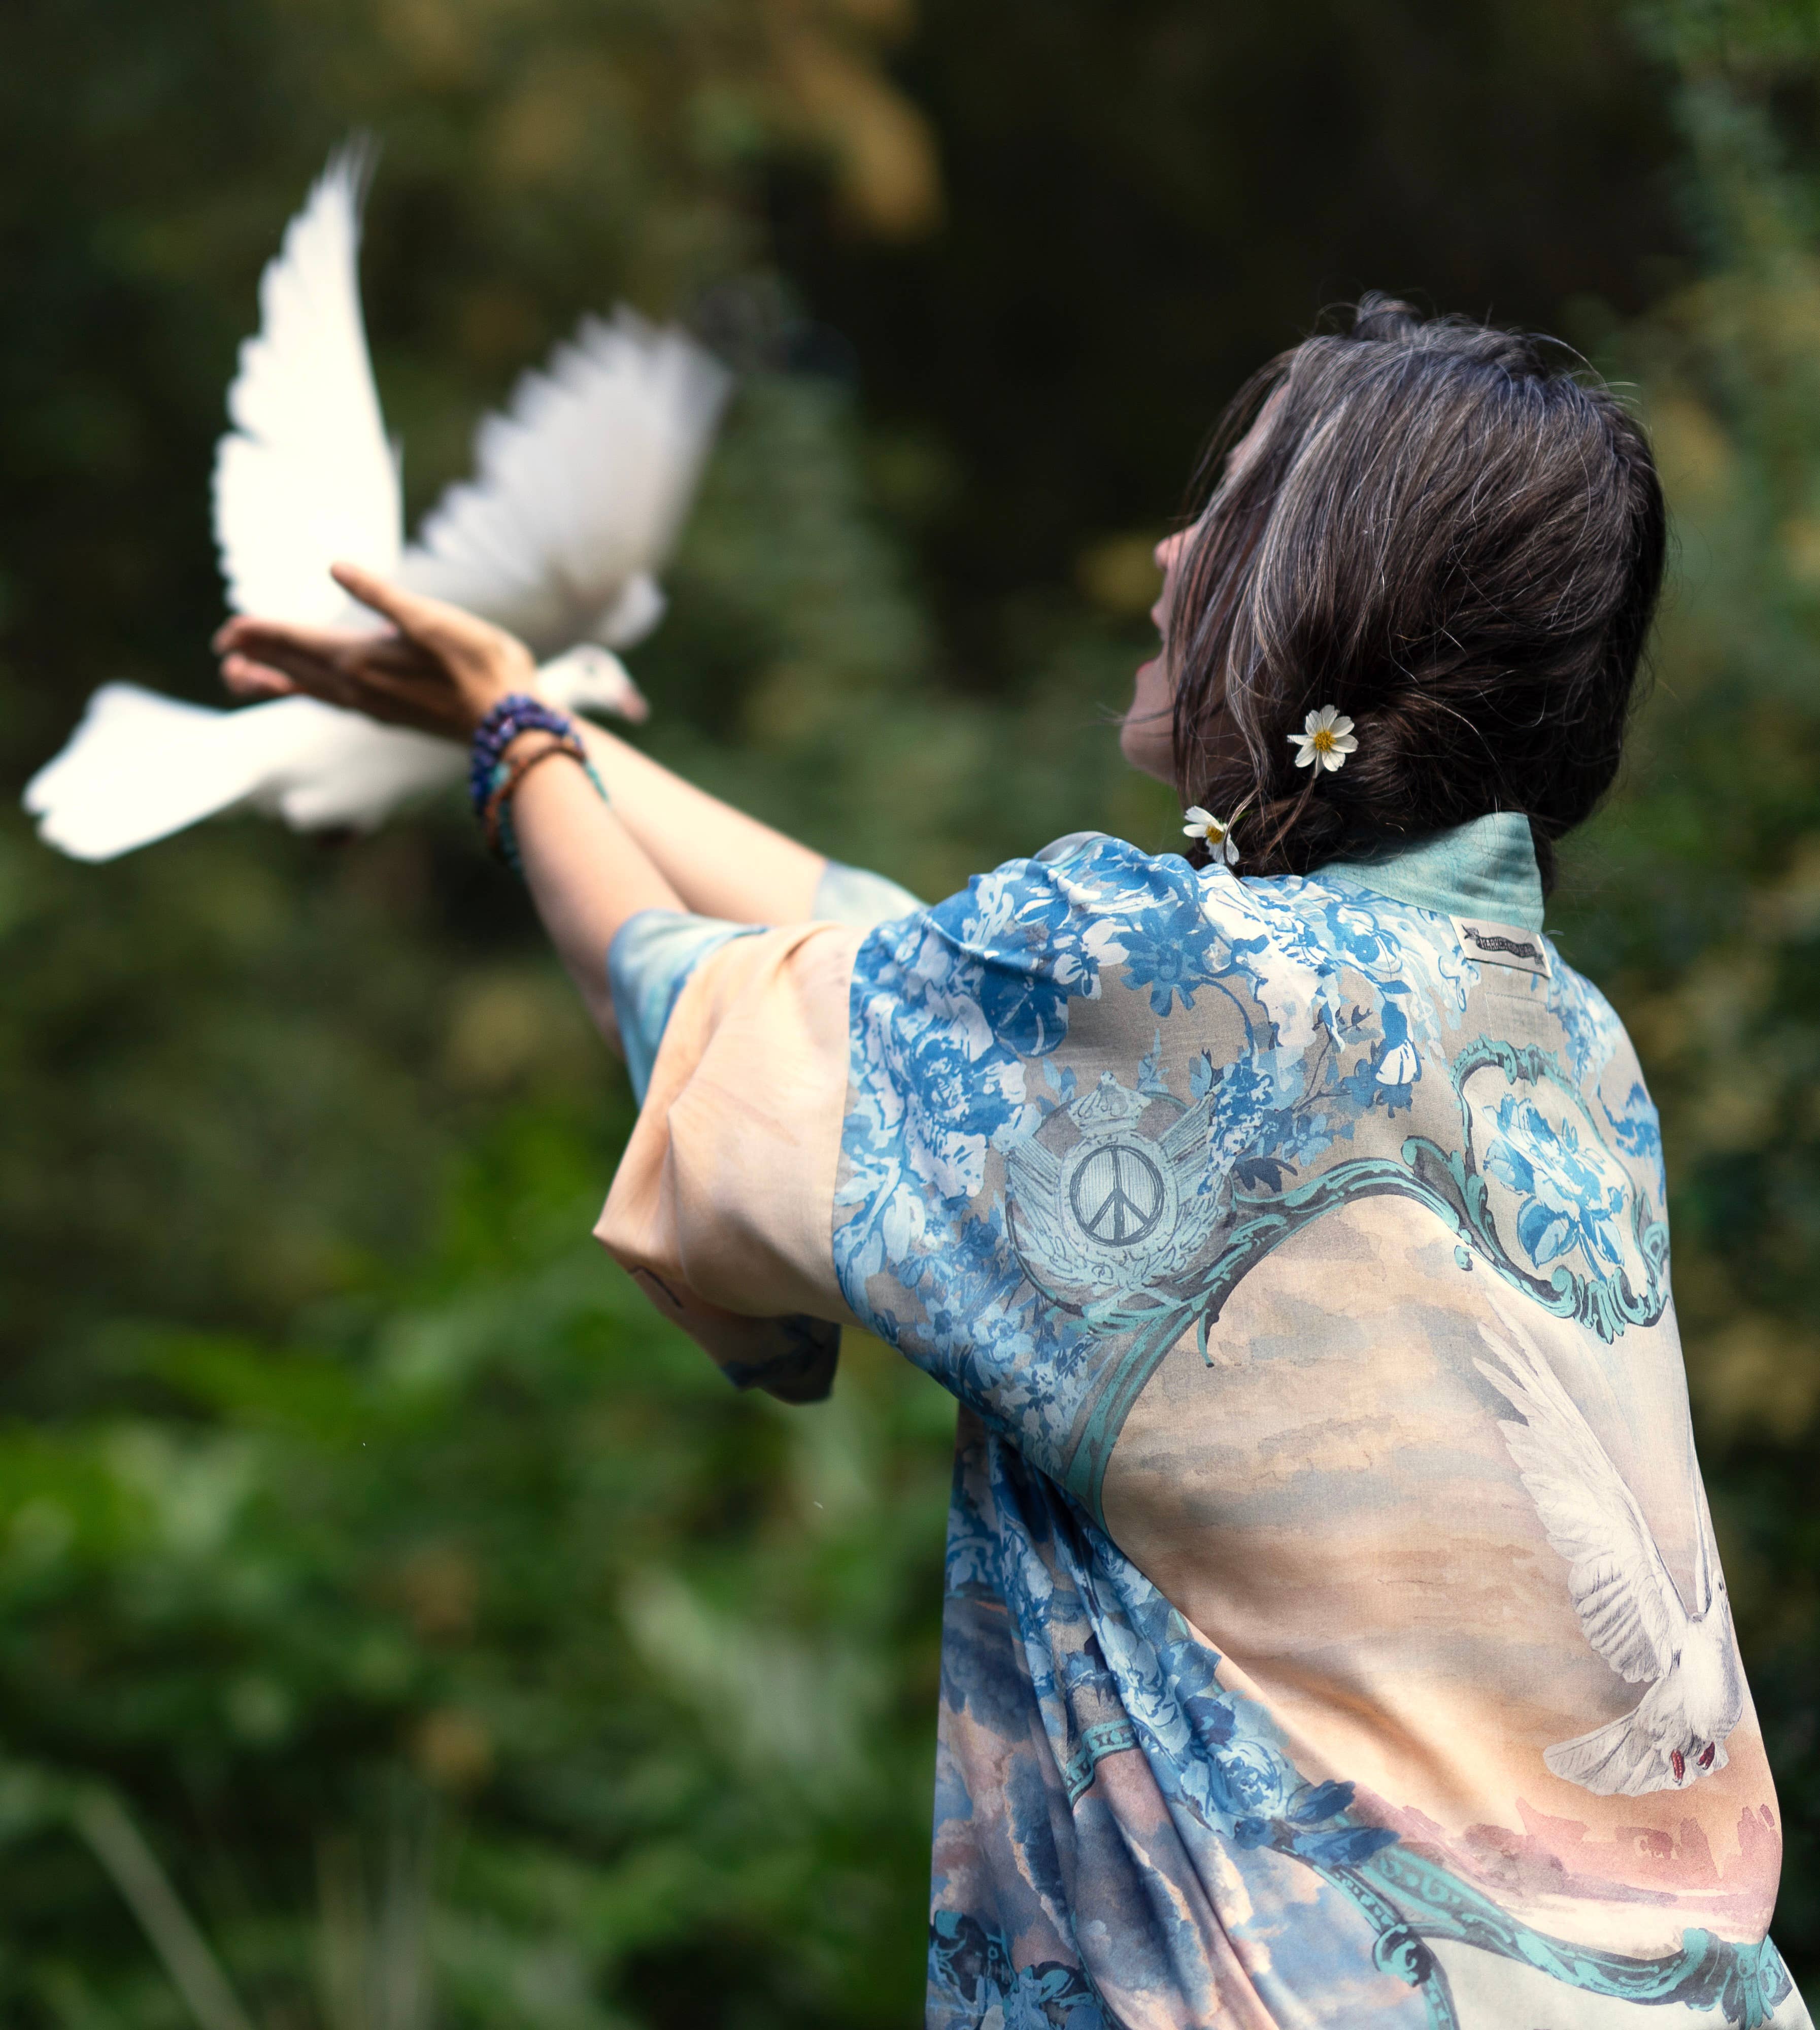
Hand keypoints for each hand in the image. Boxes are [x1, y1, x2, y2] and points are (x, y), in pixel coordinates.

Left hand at [214, 563, 537, 739]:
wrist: (511, 722)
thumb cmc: (481, 665)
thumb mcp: (434, 620)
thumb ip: (382, 595)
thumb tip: (337, 567)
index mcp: (361, 659)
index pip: (295, 641)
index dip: (260, 633)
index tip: (227, 630)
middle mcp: (357, 687)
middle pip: (293, 668)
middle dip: (256, 657)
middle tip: (222, 649)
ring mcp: (371, 706)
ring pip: (308, 690)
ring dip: (273, 682)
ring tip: (241, 679)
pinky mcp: (388, 716)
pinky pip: (331, 703)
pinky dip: (306, 694)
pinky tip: (306, 691)